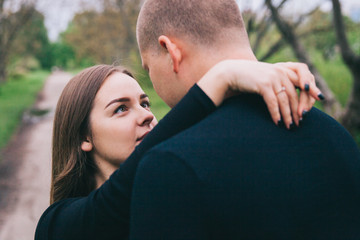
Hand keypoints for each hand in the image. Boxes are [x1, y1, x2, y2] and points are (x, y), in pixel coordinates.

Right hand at [197, 60, 321, 128]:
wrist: (231, 72)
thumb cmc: (249, 77)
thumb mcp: (267, 77)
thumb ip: (279, 82)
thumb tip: (290, 98)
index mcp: (284, 69)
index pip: (304, 81)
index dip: (309, 95)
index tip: (310, 109)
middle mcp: (280, 72)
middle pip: (295, 94)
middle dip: (298, 110)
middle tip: (300, 123)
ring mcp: (272, 78)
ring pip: (285, 100)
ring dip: (288, 115)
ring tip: (289, 126)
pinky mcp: (263, 84)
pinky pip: (273, 102)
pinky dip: (276, 114)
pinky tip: (277, 122)